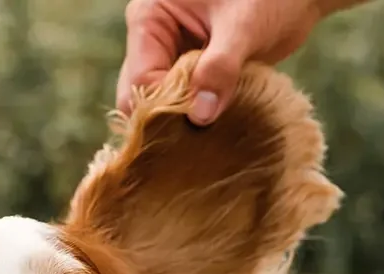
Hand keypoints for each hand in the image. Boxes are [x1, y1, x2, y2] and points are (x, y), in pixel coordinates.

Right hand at [117, 0, 343, 124]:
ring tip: (207, 139)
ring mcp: (171, 57)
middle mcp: (153, 40)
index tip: (194, 126)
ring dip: (182, 122)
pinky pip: (183, 103)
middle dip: (165, 119)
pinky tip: (215, 132)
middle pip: (140, 95)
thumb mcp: (244, 25)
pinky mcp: (192, 73)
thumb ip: (221, 67)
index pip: (140, 79)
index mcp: (149, 18)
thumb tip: (199, 116)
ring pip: (160, 104)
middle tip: (194, 144)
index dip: (162, 107)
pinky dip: (198, 118)